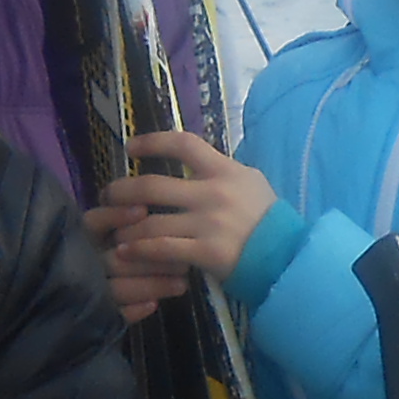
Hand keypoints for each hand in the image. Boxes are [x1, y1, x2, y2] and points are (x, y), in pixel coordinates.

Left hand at [90, 129, 273, 306]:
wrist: (289, 256)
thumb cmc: (269, 220)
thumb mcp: (251, 183)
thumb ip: (221, 173)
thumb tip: (192, 163)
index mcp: (224, 170)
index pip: (182, 144)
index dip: (152, 141)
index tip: (130, 147)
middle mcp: (213, 193)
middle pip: (152, 186)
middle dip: (121, 191)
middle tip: (108, 196)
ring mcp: (209, 223)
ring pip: (151, 222)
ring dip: (125, 227)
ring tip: (112, 231)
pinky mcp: (206, 252)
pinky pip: (162, 249)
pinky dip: (138, 250)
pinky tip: (125, 252)